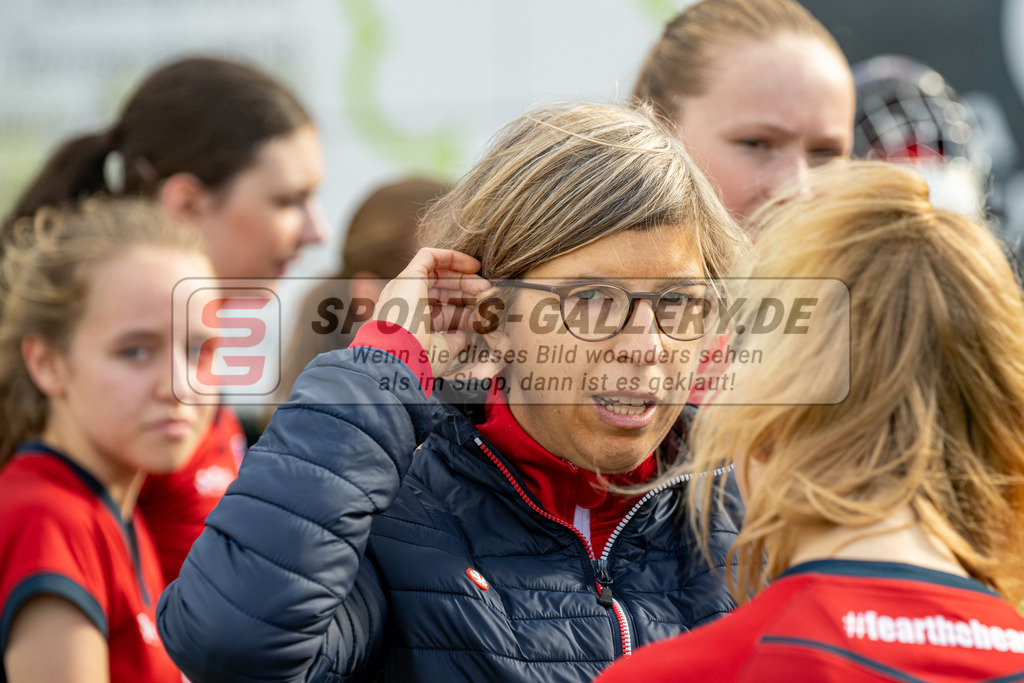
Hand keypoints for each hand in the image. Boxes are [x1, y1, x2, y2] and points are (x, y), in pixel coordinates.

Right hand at [372, 248, 490, 375]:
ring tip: (484, 286)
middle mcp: (405, 302)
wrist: (399, 355)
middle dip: (466, 291)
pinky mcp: (409, 276)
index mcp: (411, 323)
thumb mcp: (443, 351)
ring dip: (463, 276)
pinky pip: (429, 256)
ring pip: (437, 272)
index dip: (464, 311)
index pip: (441, 311)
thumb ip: (455, 341)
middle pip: (440, 290)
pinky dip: (451, 257)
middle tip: (488, 295)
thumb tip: (466, 337)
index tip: (484, 315)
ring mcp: (405, 288)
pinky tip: (472, 266)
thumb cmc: (418, 359)